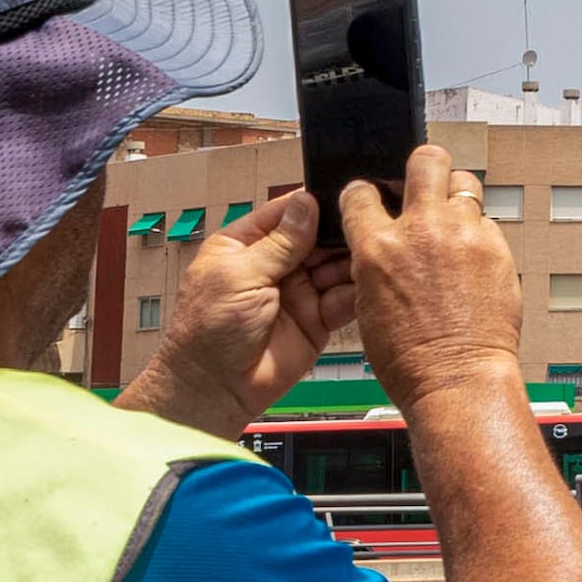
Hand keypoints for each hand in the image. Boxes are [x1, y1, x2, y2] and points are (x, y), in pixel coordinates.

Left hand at [116, 187, 350, 442]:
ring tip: (371, 253)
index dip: (313, 203)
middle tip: (365, 225)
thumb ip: (279, 243)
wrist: (216, 388)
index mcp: (247, 245)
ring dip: (352, 260)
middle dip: (339, 231)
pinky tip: (370, 282)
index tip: (344, 193)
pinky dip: (357, 291)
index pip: (286, 213)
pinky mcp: (318, 319)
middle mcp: (276, 264)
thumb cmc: (211, 329)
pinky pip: (344, 299)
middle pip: (318, 236)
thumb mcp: (241, 275)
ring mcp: (299, 291)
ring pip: (335, 265)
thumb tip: (307, 203)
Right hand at [340, 144, 525, 419]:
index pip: (361, 191)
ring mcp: (463, 235)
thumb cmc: (411, 359)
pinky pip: (486, 223)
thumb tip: (382, 241)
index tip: (373, 197)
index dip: (365, 193)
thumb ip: (375, 261)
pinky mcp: (497, 248)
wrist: (457, 380)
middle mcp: (421, 231)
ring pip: (465, 184)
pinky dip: (478, 235)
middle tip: (423, 184)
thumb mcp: (368, 306)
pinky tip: (472, 259)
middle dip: (422, 167)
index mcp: (377, 246)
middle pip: (425, 160)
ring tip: (453, 223)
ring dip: (456, 199)